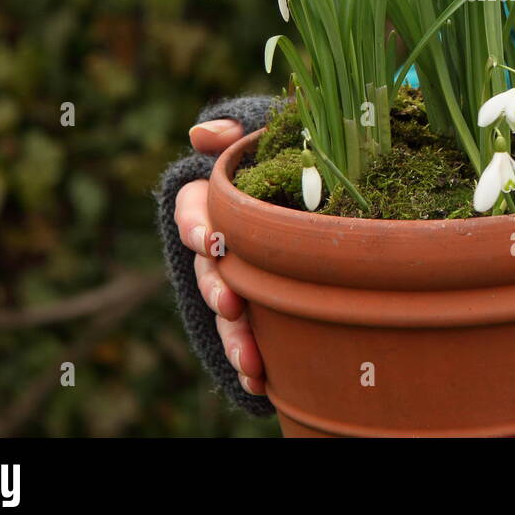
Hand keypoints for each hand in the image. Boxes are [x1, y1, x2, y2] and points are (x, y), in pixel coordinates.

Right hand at [175, 118, 266, 396]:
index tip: (212, 240)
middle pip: (206, 271)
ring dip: (234, 338)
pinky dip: (251, 362)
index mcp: (214, 199)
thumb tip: (202, 134)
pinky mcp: (256, 307)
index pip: (191, 210)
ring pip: (225, 313)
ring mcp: (234, 279)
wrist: (323, 186)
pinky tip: (263, 384)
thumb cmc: (288, 154)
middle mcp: (218, 245)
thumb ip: (238, 130)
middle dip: (217, 291)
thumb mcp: (269, 135)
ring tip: (252, 361)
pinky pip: (248, 337)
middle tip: (233, 305)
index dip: (197, 226)